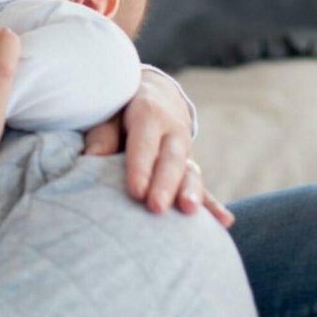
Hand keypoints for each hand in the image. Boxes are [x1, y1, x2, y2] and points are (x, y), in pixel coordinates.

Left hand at [84, 71, 233, 228]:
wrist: (156, 93)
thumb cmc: (122, 107)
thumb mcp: (110, 111)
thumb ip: (102, 133)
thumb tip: (91, 158)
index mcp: (150, 113)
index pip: (145, 142)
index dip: (141, 167)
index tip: (135, 192)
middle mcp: (173, 131)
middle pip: (171, 159)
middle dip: (165, 185)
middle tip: (157, 208)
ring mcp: (185, 151)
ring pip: (190, 172)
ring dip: (191, 192)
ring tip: (189, 211)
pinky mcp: (189, 167)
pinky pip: (202, 186)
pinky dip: (213, 205)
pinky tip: (224, 222)